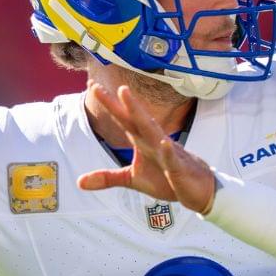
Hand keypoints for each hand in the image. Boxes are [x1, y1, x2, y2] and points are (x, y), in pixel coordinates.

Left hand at [77, 83, 216, 213]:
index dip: (108, 103)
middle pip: (133, 118)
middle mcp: (152, 141)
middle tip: (98, 86)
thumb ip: (107, 178)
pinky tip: (163, 143)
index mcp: (141, 141)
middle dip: (117, 102)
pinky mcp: (178, 168)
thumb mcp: (132, 179)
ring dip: (139, 113)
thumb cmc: (166, 179)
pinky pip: (172, 159)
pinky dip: (168, 151)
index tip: (92, 85)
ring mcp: (166, 152)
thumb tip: (79, 182)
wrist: (197, 189)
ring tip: (126, 96)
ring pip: (151, 130)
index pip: (122, 119)